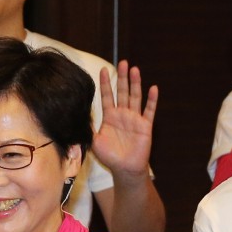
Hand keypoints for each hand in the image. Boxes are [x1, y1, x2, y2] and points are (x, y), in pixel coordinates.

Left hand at [92, 60, 157, 179]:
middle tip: (123, 62)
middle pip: (122, 92)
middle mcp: (123, 115)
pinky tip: (153, 88)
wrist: (125, 169)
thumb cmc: (109, 156)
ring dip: (135, 83)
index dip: (105, 84)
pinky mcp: (145, 126)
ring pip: (135, 97)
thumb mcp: (94, 142)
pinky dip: (152, 100)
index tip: (102, 70)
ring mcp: (135, 119)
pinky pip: (149, 111)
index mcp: (110, 117)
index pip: (107, 96)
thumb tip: (78, 117)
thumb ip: (89, 128)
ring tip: (135, 69)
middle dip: (122, 77)